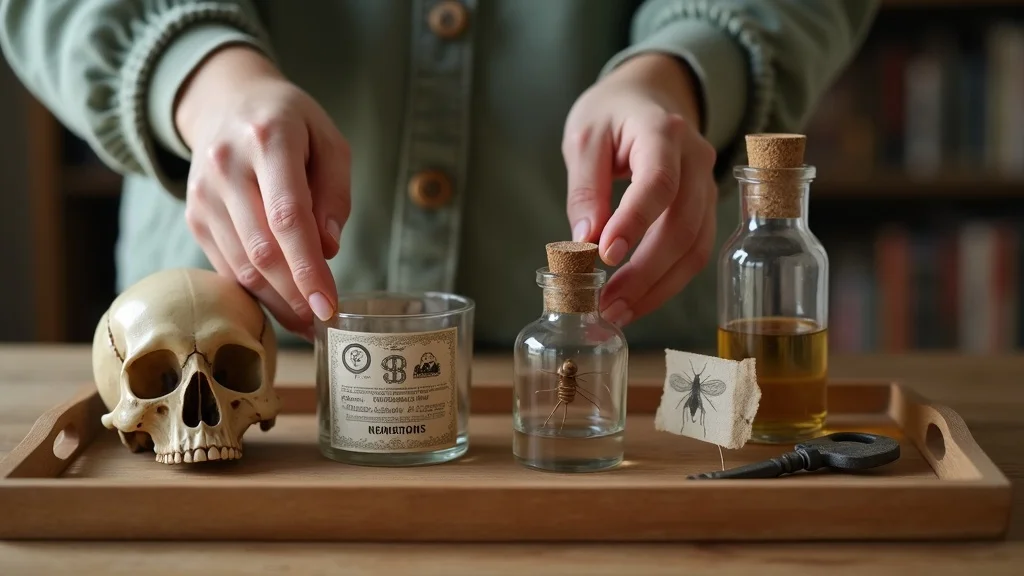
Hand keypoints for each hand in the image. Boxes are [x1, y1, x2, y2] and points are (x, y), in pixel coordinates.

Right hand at [175, 46, 349, 338]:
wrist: (226, 101)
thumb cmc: (291, 124)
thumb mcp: (329, 142)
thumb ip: (334, 193)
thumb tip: (329, 249)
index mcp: (268, 139)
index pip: (287, 216)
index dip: (308, 268)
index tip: (329, 305)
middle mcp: (226, 165)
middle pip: (262, 248)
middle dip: (295, 293)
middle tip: (322, 321)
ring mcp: (204, 192)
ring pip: (240, 263)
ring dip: (275, 300)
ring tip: (305, 320)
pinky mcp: (194, 214)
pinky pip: (224, 264)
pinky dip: (253, 290)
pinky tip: (279, 302)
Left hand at [562, 53, 717, 327]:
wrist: (650, 96)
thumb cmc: (612, 114)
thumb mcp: (584, 138)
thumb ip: (585, 188)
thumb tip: (585, 241)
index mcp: (663, 132)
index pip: (658, 182)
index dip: (634, 222)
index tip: (606, 256)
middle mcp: (696, 159)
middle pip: (682, 224)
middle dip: (645, 271)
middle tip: (607, 304)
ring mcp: (707, 186)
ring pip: (695, 246)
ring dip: (658, 287)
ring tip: (618, 312)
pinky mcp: (705, 209)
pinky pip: (695, 251)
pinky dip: (667, 282)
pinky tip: (636, 300)